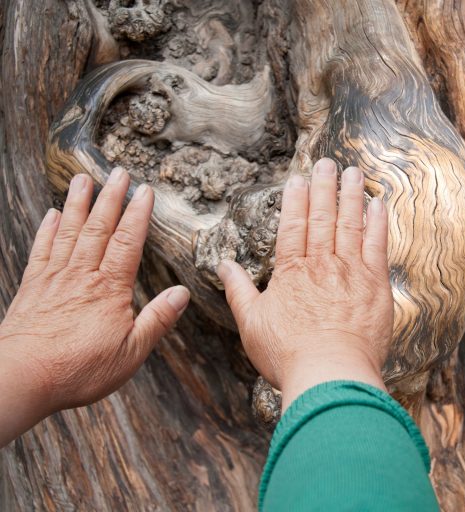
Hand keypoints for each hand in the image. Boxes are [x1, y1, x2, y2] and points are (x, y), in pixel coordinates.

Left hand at [0, 169, 188, 445]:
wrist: (22, 377)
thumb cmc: (79, 368)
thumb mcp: (131, 352)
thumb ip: (157, 320)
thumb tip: (182, 294)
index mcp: (110, 289)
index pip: (128, 242)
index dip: (138, 214)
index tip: (145, 190)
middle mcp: (82, 276)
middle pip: (98, 228)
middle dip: (110, 198)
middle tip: (118, 172)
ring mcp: (54, 279)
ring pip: (69, 232)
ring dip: (77, 204)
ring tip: (83, 179)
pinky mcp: (33, 288)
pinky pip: (42, 250)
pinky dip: (47, 230)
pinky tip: (51, 215)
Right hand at [217, 158, 392, 409]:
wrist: (330, 374)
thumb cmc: (288, 354)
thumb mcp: (251, 324)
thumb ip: (238, 291)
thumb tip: (223, 265)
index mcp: (291, 272)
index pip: (293, 225)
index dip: (296, 199)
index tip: (299, 178)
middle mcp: (321, 264)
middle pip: (322, 218)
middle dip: (324, 187)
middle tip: (328, 163)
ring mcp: (351, 272)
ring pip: (350, 224)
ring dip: (351, 196)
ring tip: (353, 173)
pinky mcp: (375, 285)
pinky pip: (378, 246)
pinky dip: (378, 223)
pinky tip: (378, 205)